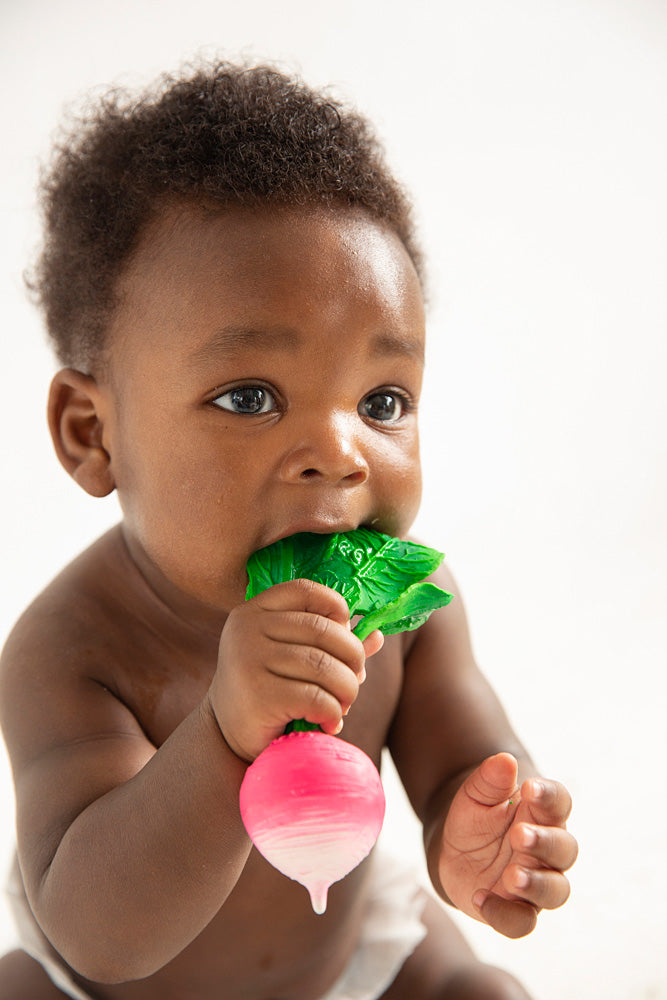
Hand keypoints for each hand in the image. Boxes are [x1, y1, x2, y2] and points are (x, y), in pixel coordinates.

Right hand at [209, 579, 382, 761]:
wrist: (226, 736)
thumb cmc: (269, 690)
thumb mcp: (293, 659)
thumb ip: (330, 644)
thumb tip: (376, 635)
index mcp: (254, 611)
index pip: (306, 591)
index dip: (336, 608)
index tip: (345, 635)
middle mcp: (247, 629)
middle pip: (324, 631)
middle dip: (353, 659)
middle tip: (353, 682)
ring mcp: (249, 660)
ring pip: (325, 666)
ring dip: (347, 690)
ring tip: (343, 705)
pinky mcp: (258, 695)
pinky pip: (317, 697)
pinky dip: (333, 712)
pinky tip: (327, 722)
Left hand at [438, 752, 577, 937]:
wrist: (454, 849)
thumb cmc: (475, 815)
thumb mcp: (474, 794)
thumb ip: (489, 779)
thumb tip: (503, 760)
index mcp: (542, 814)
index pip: (559, 802)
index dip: (549, 795)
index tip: (529, 787)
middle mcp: (547, 850)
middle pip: (564, 849)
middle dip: (545, 843)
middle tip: (519, 834)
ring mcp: (537, 881)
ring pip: (556, 891)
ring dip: (537, 884)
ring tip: (512, 875)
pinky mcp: (518, 909)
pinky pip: (522, 922)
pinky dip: (504, 914)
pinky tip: (481, 898)